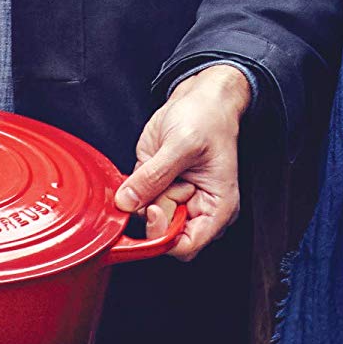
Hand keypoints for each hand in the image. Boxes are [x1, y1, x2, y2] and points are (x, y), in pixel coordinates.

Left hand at [113, 65, 251, 262]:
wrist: (202, 97)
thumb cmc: (207, 118)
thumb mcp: (181, 145)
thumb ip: (153, 176)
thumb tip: (127, 202)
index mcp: (215, 208)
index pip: (186, 246)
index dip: (165, 235)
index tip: (153, 209)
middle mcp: (195, 208)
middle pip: (162, 234)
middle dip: (152, 209)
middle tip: (157, 178)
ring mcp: (173, 197)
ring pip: (145, 218)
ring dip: (140, 196)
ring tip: (156, 165)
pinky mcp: (155, 184)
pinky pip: (136, 199)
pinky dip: (132, 186)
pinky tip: (145, 165)